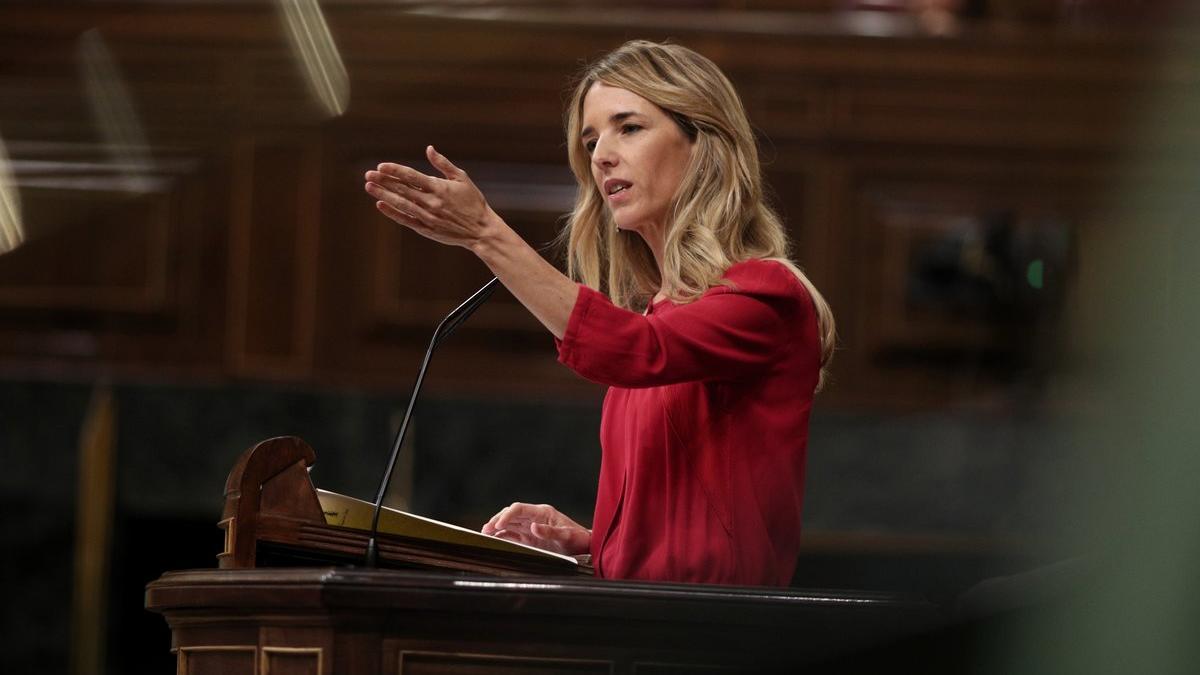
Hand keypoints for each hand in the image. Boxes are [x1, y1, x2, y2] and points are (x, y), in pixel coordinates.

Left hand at [364, 145, 499, 249]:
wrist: (481, 230)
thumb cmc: (473, 202)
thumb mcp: (462, 178)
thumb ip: (443, 164)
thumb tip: (429, 149)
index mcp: (439, 188)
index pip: (412, 176)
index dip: (395, 171)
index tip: (381, 166)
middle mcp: (431, 202)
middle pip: (402, 189)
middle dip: (384, 181)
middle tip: (368, 174)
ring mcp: (428, 217)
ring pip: (401, 204)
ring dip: (384, 195)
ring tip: (369, 186)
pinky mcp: (427, 229)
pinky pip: (406, 220)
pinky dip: (393, 213)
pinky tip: (381, 205)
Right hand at [481, 502, 590, 556]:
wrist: (585, 546)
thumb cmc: (578, 539)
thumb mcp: (567, 536)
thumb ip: (550, 532)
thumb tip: (533, 527)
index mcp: (542, 512)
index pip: (519, 508)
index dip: (507, 515)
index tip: (498, 525)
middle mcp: (534, 517)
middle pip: (510, 514)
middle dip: (497, 520)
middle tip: (485, 531)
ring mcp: (531, 527)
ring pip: (509, 524)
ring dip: (497, 528)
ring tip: (485, 535)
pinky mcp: (530, 538)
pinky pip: (512, 534)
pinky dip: (502, 536)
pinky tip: (494, 540)